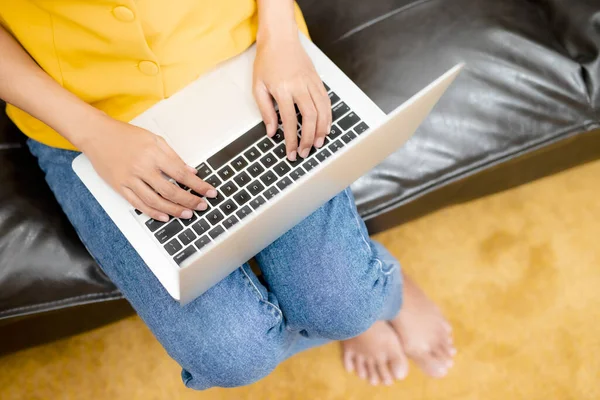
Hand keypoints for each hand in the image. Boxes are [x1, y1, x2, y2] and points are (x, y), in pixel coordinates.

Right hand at [79, 114, 215, 221]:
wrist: (97, 134)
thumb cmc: (126, 135)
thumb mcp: (154, 139)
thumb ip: (174, 156)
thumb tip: (191, 171)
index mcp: (153, 153)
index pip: (181, 173)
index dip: (198, 185)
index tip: (210, 192)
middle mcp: (142, 167)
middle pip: (170, 190)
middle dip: (189, 200)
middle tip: (202, 206)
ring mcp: (130, 179)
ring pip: (155, 200)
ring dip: (173, 210)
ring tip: (187, 214)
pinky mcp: (120, 187)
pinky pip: (138, 204)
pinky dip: (152, 212)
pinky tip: (164, 216)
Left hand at [253, 33, 330, 160]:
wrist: (280, 39)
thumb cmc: (267, 62)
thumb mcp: (258, 87)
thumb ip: (265, 110)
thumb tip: (271, 131)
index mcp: (282, 89)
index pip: (290, 121)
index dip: (291, 140)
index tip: (291, 153)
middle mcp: (299, 86)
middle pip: (310, 118)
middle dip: (309, 139)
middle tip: (306, 152)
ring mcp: (311, 83)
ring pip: (322, 111)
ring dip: (322, 130)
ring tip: (319, 144)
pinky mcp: (318, 80)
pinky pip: (327, 102)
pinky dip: (328, 117)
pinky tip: (326, 127)